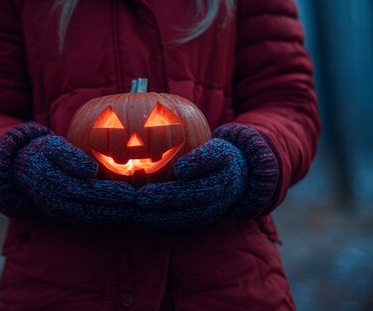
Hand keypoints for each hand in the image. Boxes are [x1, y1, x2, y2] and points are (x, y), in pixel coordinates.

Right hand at [15, 135, 135, 223]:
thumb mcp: (53, 145)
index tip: (130, 192)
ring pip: (88, 217)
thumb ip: (71, 156)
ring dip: (111, 216)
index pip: (87, 190)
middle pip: (90, 207)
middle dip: (116, 208)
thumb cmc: (44, 151)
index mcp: (52, 182)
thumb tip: (91, 169)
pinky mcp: (61, 215)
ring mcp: (57, 211)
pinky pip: (84, 219)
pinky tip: (118, 213)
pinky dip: (101, 217)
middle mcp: (54, 201)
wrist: (21, 168)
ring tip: (132, 211)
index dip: (109, 193)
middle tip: (138, 204)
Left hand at [133, 138, 247, 229]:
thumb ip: (201, 158)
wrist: (240, 178)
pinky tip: (140, 216)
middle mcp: (214, 204)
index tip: (144, 192)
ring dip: (154, 217)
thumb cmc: (222, 157)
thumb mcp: (218, 150)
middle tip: (136, 199)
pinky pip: (177, 223)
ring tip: (132, 211)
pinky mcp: (200, 221)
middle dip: (157, 204)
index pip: (192, 190)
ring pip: (178, 219)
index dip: (168, 194)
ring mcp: (207, 215)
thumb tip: (179, 169)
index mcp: (220, 184)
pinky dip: (158, 221)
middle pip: (182, 207)